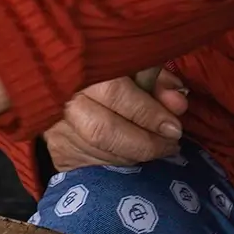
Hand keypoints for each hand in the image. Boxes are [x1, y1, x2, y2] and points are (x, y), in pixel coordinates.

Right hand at [44, 68, 187, 172]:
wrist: (61, 86)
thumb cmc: (106, 72)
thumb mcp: (132, 68)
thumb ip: (156, 81)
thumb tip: (178, 102)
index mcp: (82, 68)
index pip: (114, 92)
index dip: (148, 112)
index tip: (174, 127)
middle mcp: (62, 98)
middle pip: (104, 130)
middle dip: (145, 142)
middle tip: (171, 144)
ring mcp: (55, 127)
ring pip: (99, 151)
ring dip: (136, 155)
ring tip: (159, 149)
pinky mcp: (57, 150)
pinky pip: (93, 165)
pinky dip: (120, 163)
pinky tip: (134, 155)